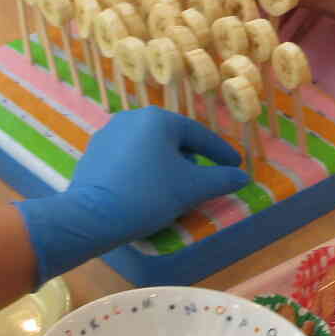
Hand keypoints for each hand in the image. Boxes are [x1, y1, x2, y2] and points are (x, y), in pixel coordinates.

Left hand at [14, 109, 247, 280]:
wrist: (92, 217)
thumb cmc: (148, 195)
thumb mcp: (192, 188)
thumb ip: (222, 179)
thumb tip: (243, 177)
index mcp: (158, 119)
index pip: (199, 135)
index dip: (221, 152)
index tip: (235, 166)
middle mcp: (132, 118)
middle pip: (173, 139)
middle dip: (192, 159)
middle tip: (205, 179)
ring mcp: (109, 134)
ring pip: (149, 148)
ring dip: (167, 165)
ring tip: (175, 187)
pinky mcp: (93, 154)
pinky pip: (129, 158)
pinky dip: (144, 170)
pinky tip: (147, 191)